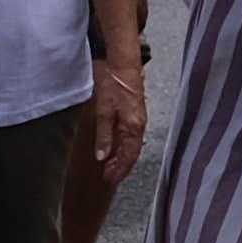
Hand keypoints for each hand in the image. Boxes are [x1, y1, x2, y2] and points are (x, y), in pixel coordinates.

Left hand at [80, 58, 148, 186]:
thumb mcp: (104, 111)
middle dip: (122, 167)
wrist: (123, 62)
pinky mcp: (135, 111)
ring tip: (111, 165)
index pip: (128, 157)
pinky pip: (132, 135)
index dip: (119, 170)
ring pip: (132, 145)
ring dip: (123, 157)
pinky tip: (116, 145)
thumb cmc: (115, 83)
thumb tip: (102, 155)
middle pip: (132, 153)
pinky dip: (124, 145)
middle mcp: (139, 125)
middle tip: (110, 176)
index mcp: (133, 127)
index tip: (110, 179)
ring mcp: (139, 118)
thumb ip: (103, 135)